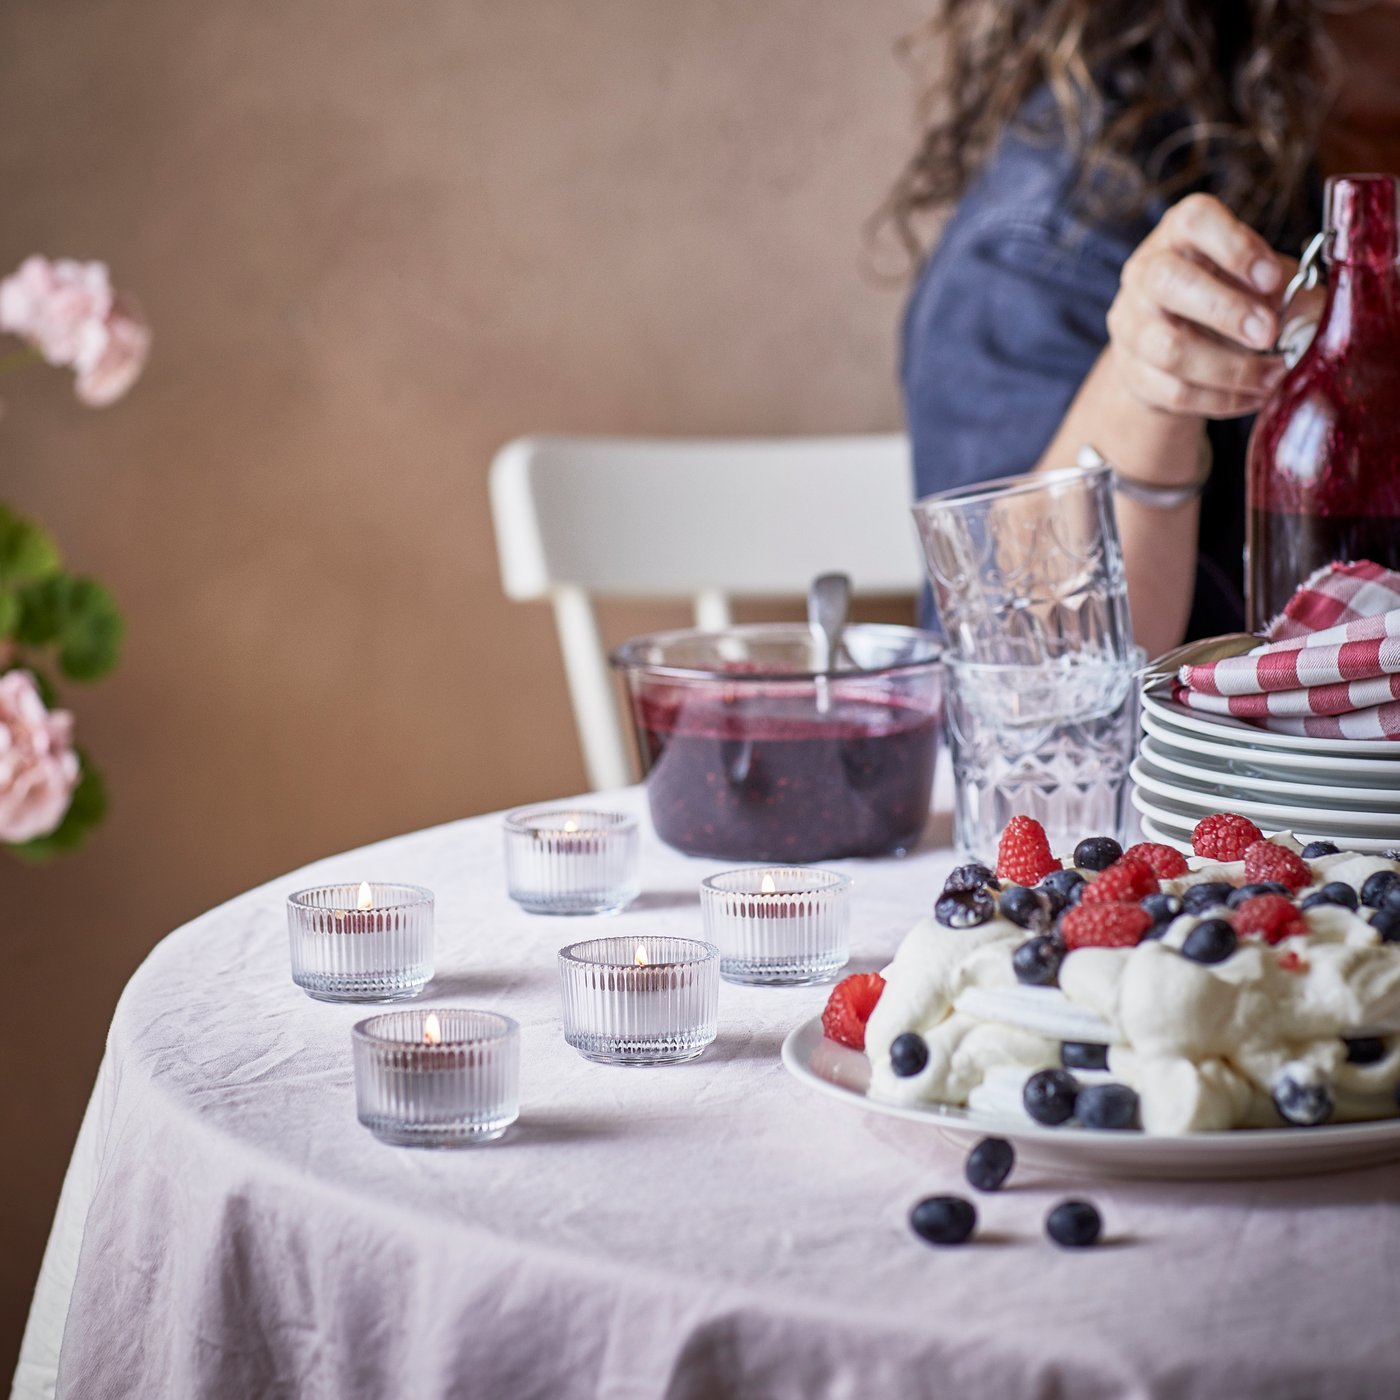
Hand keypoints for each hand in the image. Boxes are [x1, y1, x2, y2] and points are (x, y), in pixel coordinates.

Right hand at [1106, 193, 1289, 418]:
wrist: (1174, 339)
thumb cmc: (1230, 295)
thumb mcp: (1261, 277)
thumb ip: (1289, 289)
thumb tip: (1313, 323)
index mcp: (1181, 234)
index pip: (1194, 222)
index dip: (1234, 247)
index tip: (1272, 278)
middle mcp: (1146, 272)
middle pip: (1169, 283)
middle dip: (1224, 311)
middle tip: (1268, 334)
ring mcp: (1132, 324)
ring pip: (1169, 348)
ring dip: (1229, 367)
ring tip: (1274, 375)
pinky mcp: (1132, 371)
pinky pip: (1174, 391)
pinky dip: (1221, 399)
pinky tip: (1254, 395)